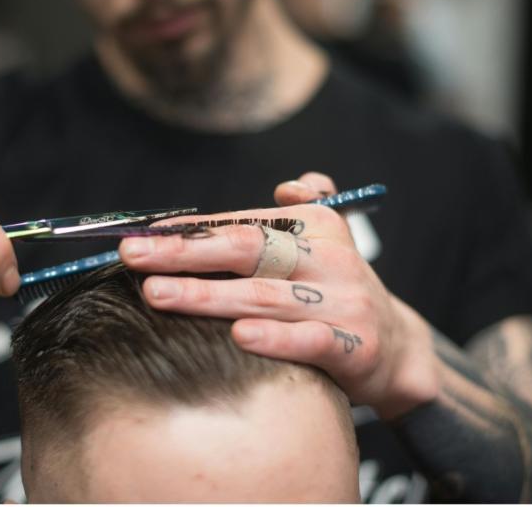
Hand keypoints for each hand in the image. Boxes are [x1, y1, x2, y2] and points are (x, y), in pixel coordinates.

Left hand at [120, 172, 438, 417]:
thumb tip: (289, 185)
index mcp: (316, 227)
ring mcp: (345, 301)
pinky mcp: (357, 345)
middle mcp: (330, 258)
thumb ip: (302, 212)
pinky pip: (311, 340)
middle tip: (133, 256)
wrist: (399, 346)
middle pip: (247, 251)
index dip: (188, 231)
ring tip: (157, 295)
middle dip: (185, 253)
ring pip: (266, 296)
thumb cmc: (338, 292)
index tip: (141, 236)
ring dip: (208, 296)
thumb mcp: (328, 244)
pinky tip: (237, 337)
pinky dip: (275, 339)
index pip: (241, 224)